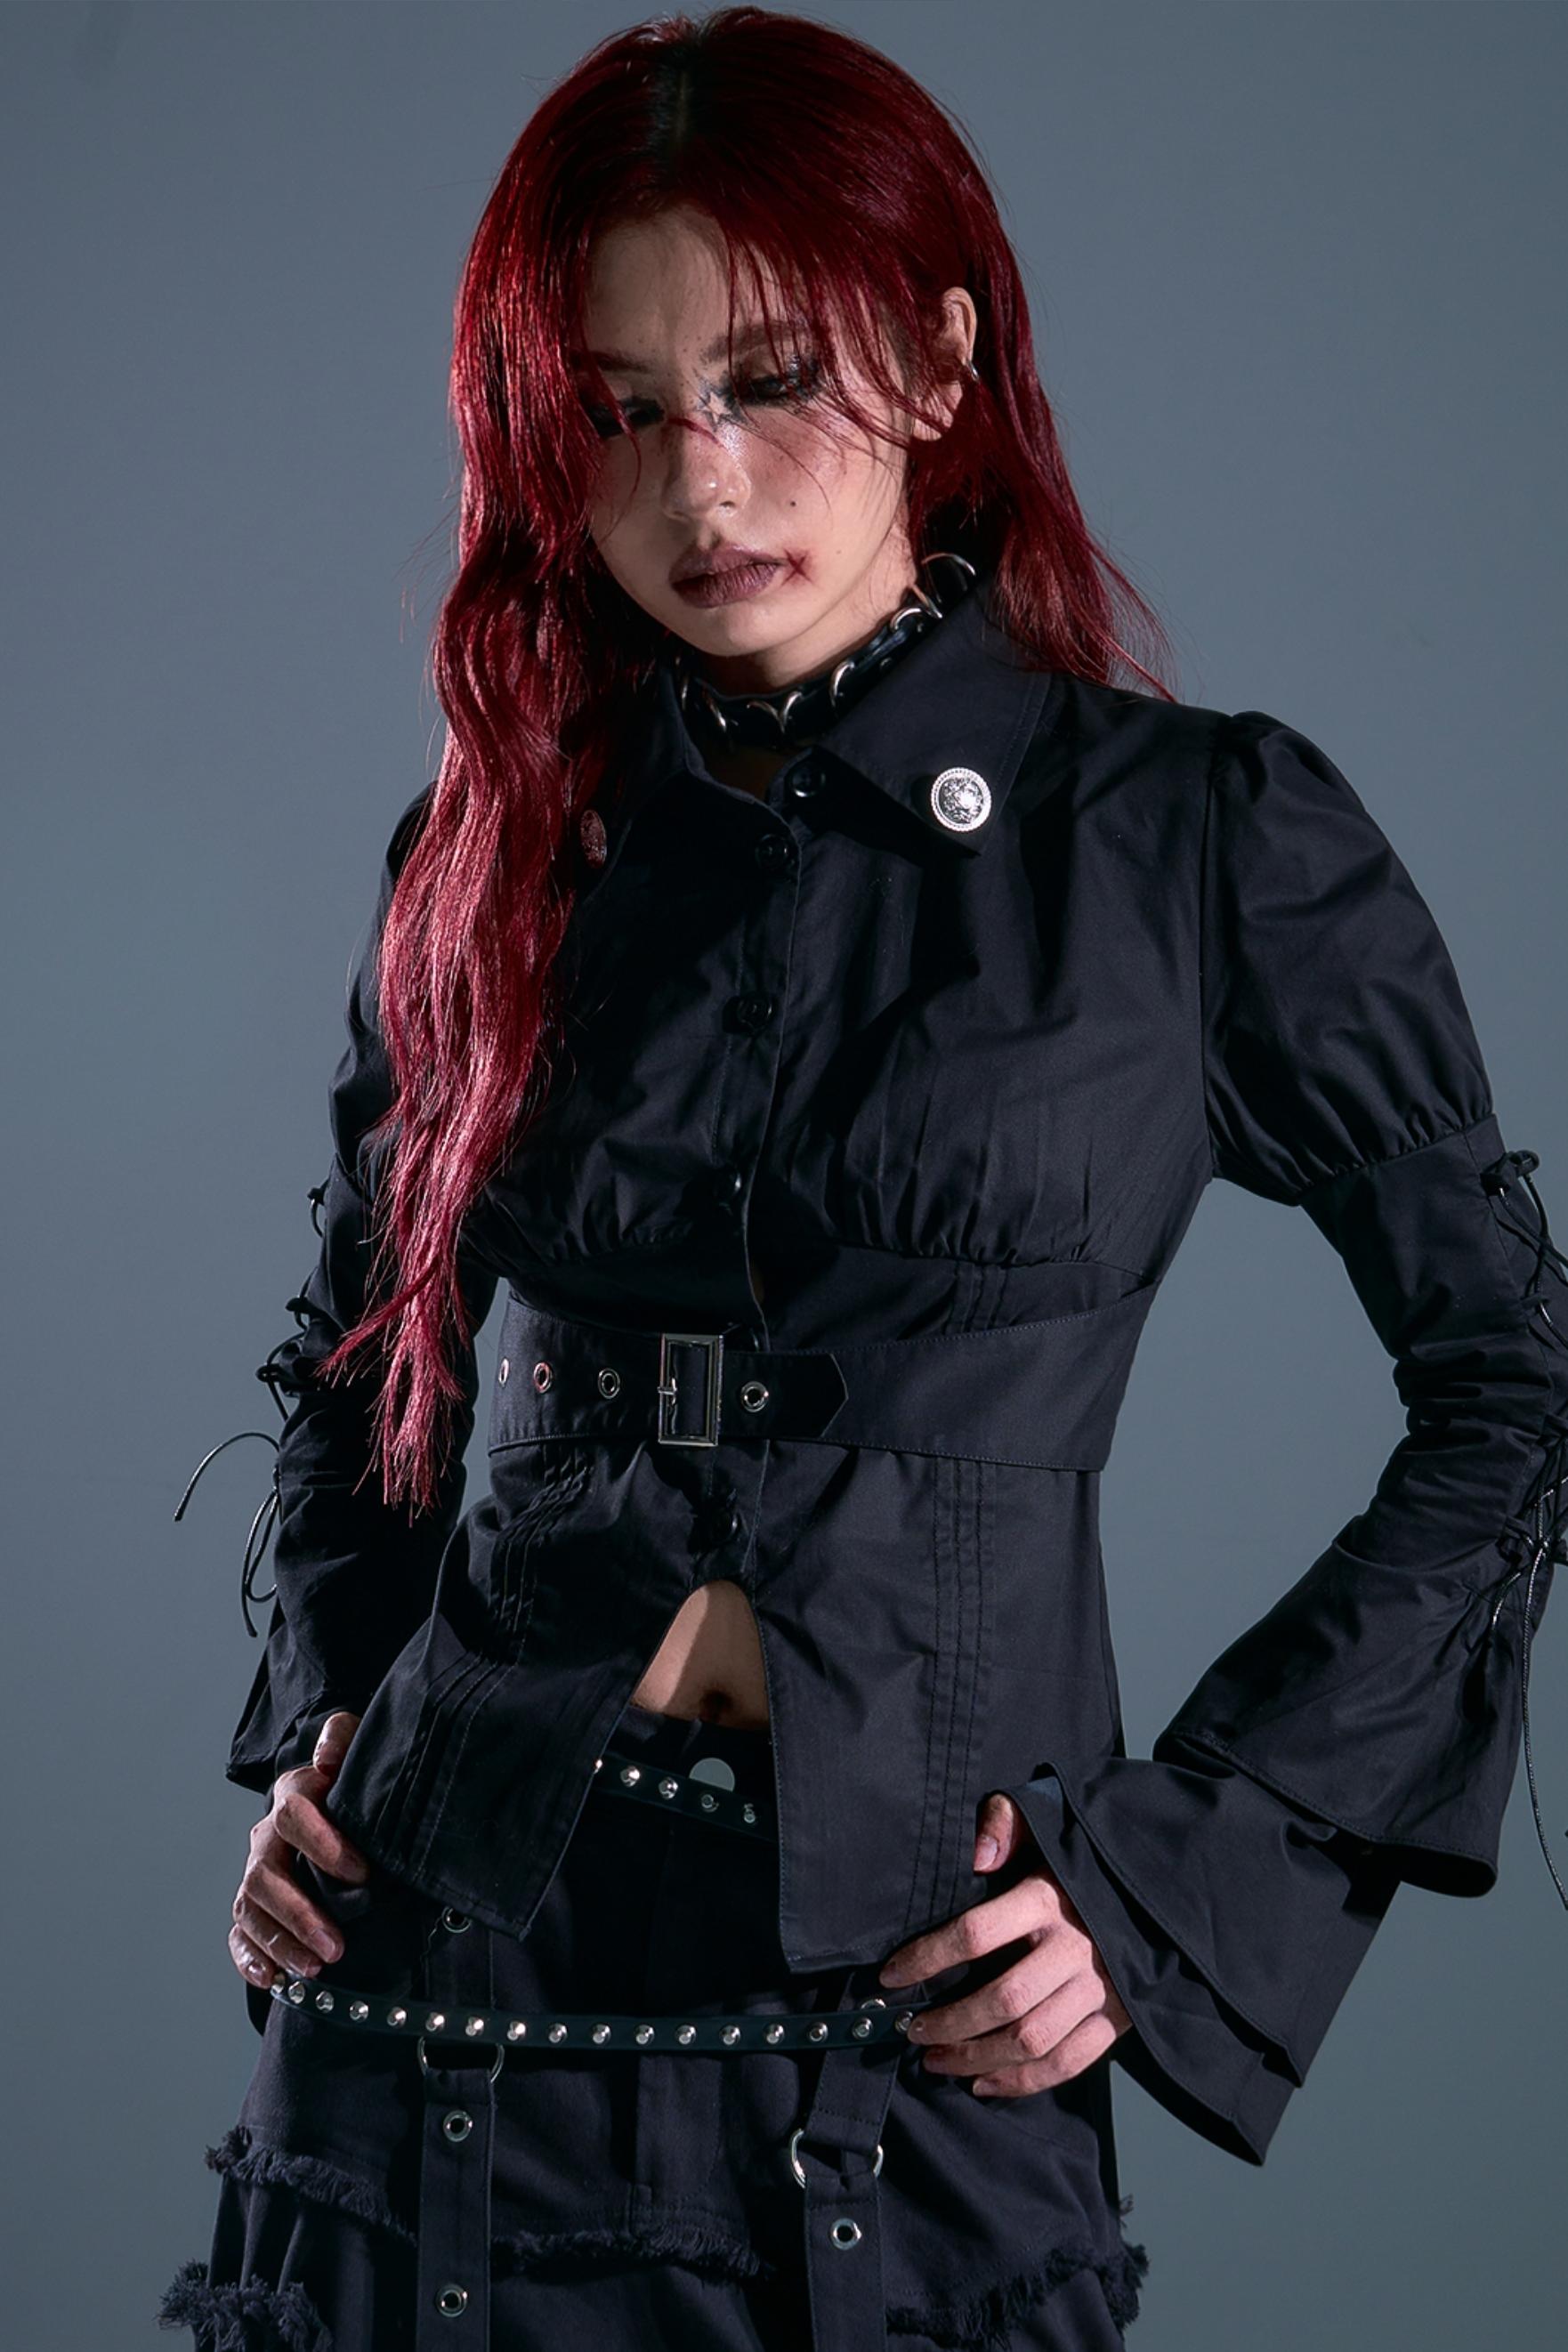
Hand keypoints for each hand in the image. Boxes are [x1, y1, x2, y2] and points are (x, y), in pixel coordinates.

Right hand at [228, 1711, 371, 1989]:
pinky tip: (271, 1979)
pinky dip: (250, 1956)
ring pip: (251, 1907)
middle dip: (298, 1912)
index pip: (294, 1812)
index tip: (362, 1873)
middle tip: (335, 1945)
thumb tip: (330, 1752)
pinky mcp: (253, 1905)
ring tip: (315, 1968)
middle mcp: (268, 1835)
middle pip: (265, 1873)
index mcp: (296, 1795)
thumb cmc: (355, 1784)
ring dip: (280, 1941)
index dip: (323, 1842)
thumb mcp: (360, 1755)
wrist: (339, 1804)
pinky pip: (239, 1932)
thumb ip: (347, 1742)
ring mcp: (257, 1871)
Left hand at [876, 1791, 1131, 2099]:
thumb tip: (978, 1856)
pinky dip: (1023, 2082)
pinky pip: (1068, 2062)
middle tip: (912, 2030)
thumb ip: (1005, 1824)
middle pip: (1003, 1998)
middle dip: (949, 2022)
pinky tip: (984, 2082)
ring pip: (1032, 2039)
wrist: (1152, 1894)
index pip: (975, 1932)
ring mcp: (1099, 1987)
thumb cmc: (1079, 1861)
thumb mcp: (1044, 1824)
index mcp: (1048, 1897)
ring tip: (935, 2060)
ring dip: (976, 2058)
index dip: (927, 1957)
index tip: (891, 1975)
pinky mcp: (1117, 2018)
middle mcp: (1074, 1946)